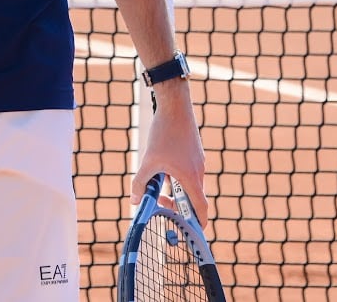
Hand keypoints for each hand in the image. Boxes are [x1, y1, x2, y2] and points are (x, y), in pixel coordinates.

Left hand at [131, 81, 210, 224]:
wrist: (175, 105)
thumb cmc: (164, 133)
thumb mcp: (148, 161)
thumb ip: (141, 183)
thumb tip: (135, 201)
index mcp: (192, 178)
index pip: (201, 208)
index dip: (198, 223)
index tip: (193, 232)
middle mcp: (198, 171)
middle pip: (193, 198)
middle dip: (177, 205)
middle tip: (159, 203)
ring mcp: (197, 161)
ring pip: (188, 183)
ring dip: (173, 189)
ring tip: (156, 184)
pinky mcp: (193, 152)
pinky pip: (186, 171)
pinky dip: (175, 176)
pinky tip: (160, 168)